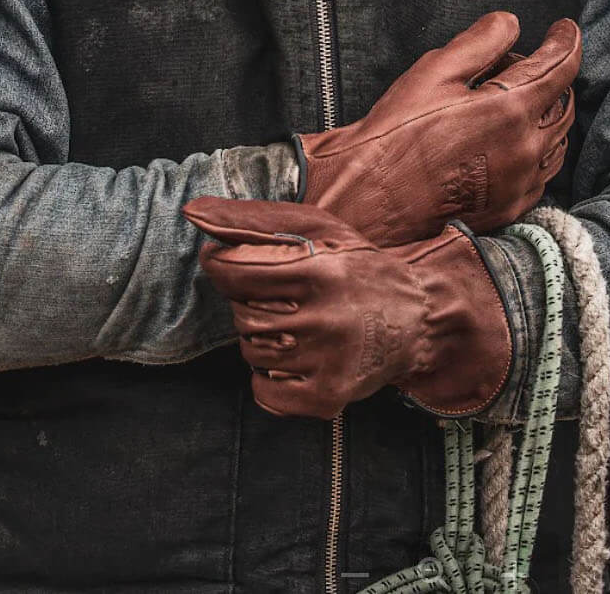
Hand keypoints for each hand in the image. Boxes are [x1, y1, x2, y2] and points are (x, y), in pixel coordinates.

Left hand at [183, 197, 511, 419]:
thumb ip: (251, 221)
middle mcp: (323, 319)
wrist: (418, 318)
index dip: (221, 266)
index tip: (228, 263)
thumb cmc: (358, 266)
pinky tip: (297, 356)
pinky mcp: (327, 398)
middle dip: (249, 302)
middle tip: (279, 295)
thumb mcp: (317, 229)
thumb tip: (192, 211)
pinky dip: (269, 375)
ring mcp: (326, 363)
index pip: (235, 273)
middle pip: (242, 315)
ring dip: (260, 337)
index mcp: (319, 271)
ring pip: (251, 352)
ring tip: (294, 323)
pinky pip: (264, 391)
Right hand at [294, 11, 579, 244]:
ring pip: (558, 141)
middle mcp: (527, 149)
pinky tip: (506, 142)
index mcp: (512, 110)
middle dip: (549, 78)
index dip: (566, 40)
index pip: (560, 66)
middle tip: (511, 67)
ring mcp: (521, 183)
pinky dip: (535, 149)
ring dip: (546, 115)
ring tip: (509, 104)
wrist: (373, 196)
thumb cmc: (397, 133)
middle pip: (564, 104)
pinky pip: (541, 172)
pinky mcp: (511, 208)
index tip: (565, 28)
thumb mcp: (434, 71)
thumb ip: (480, 41)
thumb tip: (510, 24)